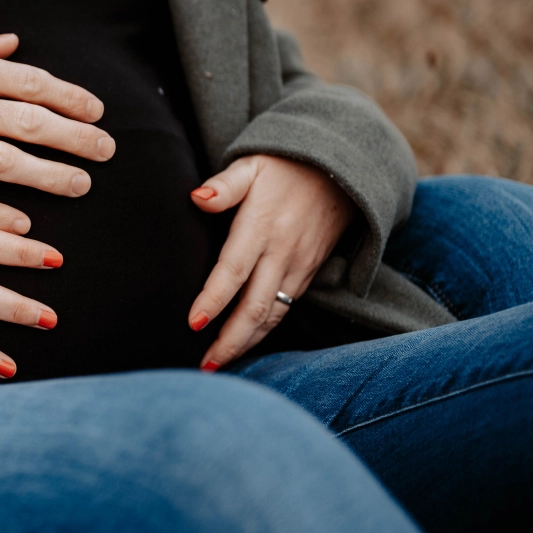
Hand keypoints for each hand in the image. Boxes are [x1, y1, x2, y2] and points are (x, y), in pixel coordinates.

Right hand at [0, 23, 115, 234]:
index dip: (68, 97)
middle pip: (25, 122)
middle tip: (106, 151)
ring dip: (47, 177)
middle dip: (73, 138)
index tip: (96, 111)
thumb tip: (14, 46)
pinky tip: (20, 225)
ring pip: (2, 163)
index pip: (26, 80)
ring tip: (79, 186)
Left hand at [186, 155, 356, 369]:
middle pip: (255, 306)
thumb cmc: (284, 167)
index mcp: (262, 226)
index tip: (194, 324)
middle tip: (203, 366)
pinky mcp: (308, 273)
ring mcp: (299, 266)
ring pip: (272, 314)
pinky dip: (265, 330)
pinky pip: (285, 308)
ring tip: (219, 364)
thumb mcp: (252, 166)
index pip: (233, 270)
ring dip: (247, 342)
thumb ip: (224, 184)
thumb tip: (197, 197)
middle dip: (229, 339)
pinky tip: (245, 343)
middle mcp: (282, 252)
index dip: (214, 299)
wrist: (339, 170)